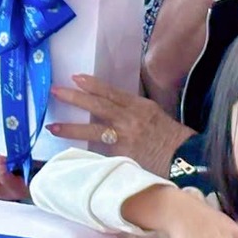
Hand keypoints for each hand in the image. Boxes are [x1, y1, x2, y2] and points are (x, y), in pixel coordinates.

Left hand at [48, 73, 192, 174]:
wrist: (185, 160)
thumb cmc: (172, 138)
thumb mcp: (155, 115)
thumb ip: (134, 111)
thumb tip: (113, 109)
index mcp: (139, 106)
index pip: (111, 92)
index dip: (92, 85)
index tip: (75, 78)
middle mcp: (129, 118)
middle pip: (97, 105)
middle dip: (74, 97)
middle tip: (55, 91)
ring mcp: (124, 138)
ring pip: (92, 129)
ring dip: (70, 128)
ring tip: (52, 127)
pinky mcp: (121, 156)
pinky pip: (99, 152)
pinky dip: (85, 153)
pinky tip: (70, 154)